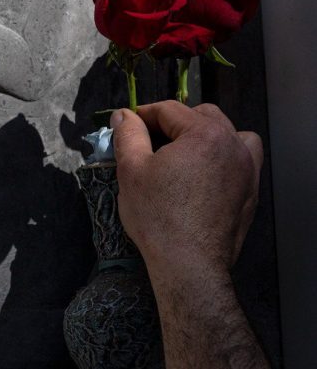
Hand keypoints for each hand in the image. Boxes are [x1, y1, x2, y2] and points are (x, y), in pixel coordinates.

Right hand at [111, 101, 263, 278]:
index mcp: (204, 134)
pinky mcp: (250, 192)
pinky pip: (242, 159)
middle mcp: (233, 146)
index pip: (170, 110)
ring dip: (205, 133)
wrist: (189, 264)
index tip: (127, 124)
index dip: (143, 114)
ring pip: (229, 133)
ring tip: (182, 151)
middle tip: (149, 140)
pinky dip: (225, 156)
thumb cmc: (158, 216)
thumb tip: (123, 116)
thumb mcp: (131, 170)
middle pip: (202, 116)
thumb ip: (128, 134)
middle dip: (174, 122)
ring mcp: (247, 170)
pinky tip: (204, 172)